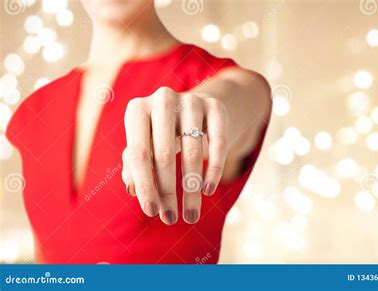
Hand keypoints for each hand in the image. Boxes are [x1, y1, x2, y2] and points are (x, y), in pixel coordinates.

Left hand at [121, 87, 227, 224]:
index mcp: (137, 110)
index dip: (145, 185)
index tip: (151, 212)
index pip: (138, 154)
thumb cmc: (159, 133)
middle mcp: (162, 100)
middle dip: (168, 192)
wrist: (192, 108)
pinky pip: (217, 143)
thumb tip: (132, 189)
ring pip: (193, 152)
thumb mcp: (143, 144)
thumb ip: (134, 165)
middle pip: (164, 154)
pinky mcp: (215, 106)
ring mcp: (191, 101)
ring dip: (191, 189)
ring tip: (191, 215)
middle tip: (171, 219)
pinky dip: (213, 170)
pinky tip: (208, 191)